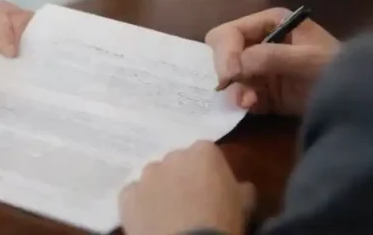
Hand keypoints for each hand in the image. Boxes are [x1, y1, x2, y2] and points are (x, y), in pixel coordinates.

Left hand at [120, 141, 252, 234]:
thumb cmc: (223, 221)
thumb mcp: (244, 204)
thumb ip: (240, 188)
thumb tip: (240, 187)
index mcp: (203, 152)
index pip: (206, 154)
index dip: (209, 172)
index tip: (214, 189)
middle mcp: (172, 156)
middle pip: (177, 163)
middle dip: (183, 178)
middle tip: (192, 202)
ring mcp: (147, 175)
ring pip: (154, 178)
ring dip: (161, 190)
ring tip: (169, 214)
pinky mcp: (127, 195)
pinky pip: (134, 196)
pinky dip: (141, 205)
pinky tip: (151, 221)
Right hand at [206, 7, 339, 114]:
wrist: (362, 99)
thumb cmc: (337, 69)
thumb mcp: (308, 60)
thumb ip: (271, 57)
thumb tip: (236, 66)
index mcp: (269, 23)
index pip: (230, 32)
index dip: (225, 52)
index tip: (231, 75)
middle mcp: (260, 41)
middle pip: (222, 52)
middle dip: (227, 71)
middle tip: (234, 89)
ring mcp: (260, 68)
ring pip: (228, 76)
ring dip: (234, 90)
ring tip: (248, 103)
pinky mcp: (264, 92)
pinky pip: (241, 95)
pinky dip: (242, 102)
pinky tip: (253, 108)